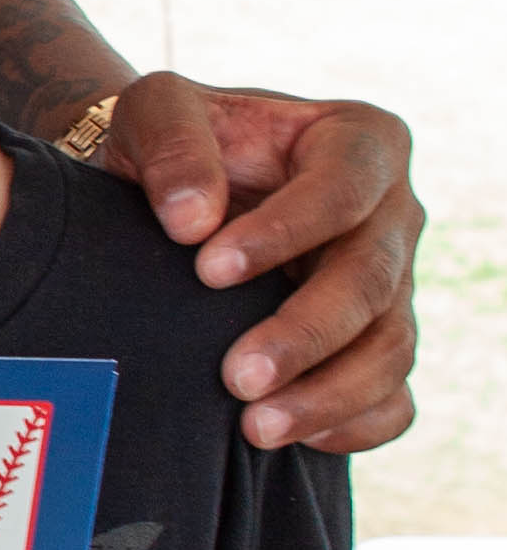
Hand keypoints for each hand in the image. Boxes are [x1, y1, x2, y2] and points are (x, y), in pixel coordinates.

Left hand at [99, 75, 420, 451]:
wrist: (171, 196)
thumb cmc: (172, 144)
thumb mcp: (156, 110)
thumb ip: (172, 143)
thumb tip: (192, 221)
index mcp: (358, 142)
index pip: (344, 190)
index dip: (285, 233)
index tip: (208, 271)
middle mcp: (390, 214)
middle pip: (372, 280)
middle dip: (307, 333)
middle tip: (237, 377)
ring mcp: (392, 285)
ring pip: (390, 347)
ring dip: (328, 394)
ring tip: (256, 427)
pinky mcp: (375, 345)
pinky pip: (393, 398)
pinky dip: (356, 425)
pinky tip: (297, 439)